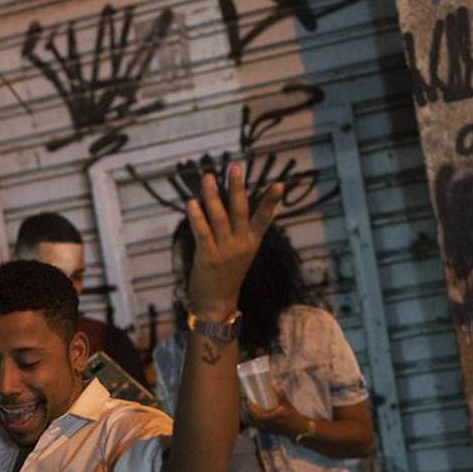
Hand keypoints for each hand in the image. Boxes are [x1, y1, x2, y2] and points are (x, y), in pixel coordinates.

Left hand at [185, 165, 283, 320]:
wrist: (217, 305)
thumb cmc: (225, 277)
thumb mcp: (238, 255)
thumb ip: (236, 234)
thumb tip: (224, 208)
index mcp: (251, 243)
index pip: (264, 219)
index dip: (271, 202)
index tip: (281, 185)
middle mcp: (241, 245)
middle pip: (241, 210)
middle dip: (238, 187)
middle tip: (235, 166)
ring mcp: (225, 250)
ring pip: (219, 217)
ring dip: (213, 195)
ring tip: (208, 177)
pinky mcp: (208, 256)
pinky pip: (202, 231)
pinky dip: (197, 216)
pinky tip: (192, 202)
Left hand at [242, 387, 306, 437]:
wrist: (297, 430)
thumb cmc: (293, 416)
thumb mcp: (287, 405)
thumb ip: (280, 395)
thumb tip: (273, 384)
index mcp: (273, 419)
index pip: (257, 416)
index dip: (250, 408)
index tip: (248, 399)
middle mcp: (266, 426)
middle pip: (249, 419)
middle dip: (243, 409)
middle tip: (243, 399)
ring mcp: (264, 429)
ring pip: (249, 423)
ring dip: (244, 413)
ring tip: (244, 404)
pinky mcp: (263, 431)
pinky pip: (251, 425)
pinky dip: (247, 418)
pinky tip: (247, 411)